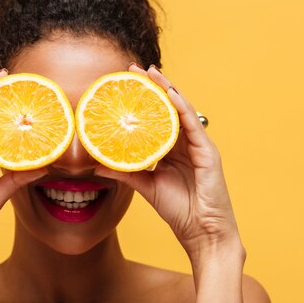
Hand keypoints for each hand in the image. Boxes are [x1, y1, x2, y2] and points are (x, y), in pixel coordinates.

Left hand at [95, 64, 243, 265]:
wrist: (202, 233)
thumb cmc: (178, 210)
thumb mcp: (144, 187)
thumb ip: (123, 173)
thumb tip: (95, 165)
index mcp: (172, 150)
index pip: (156, 119)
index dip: (142, 101)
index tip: (123, 84)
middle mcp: (186, 144)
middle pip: (168, 108)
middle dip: (152, 87)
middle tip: (132, 69)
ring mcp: (199, 146)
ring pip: (181, 110)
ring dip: (166, 89)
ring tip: (149, 73)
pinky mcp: (208, 152)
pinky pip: (193, 125)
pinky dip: (180, 107)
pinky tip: (169, 93)